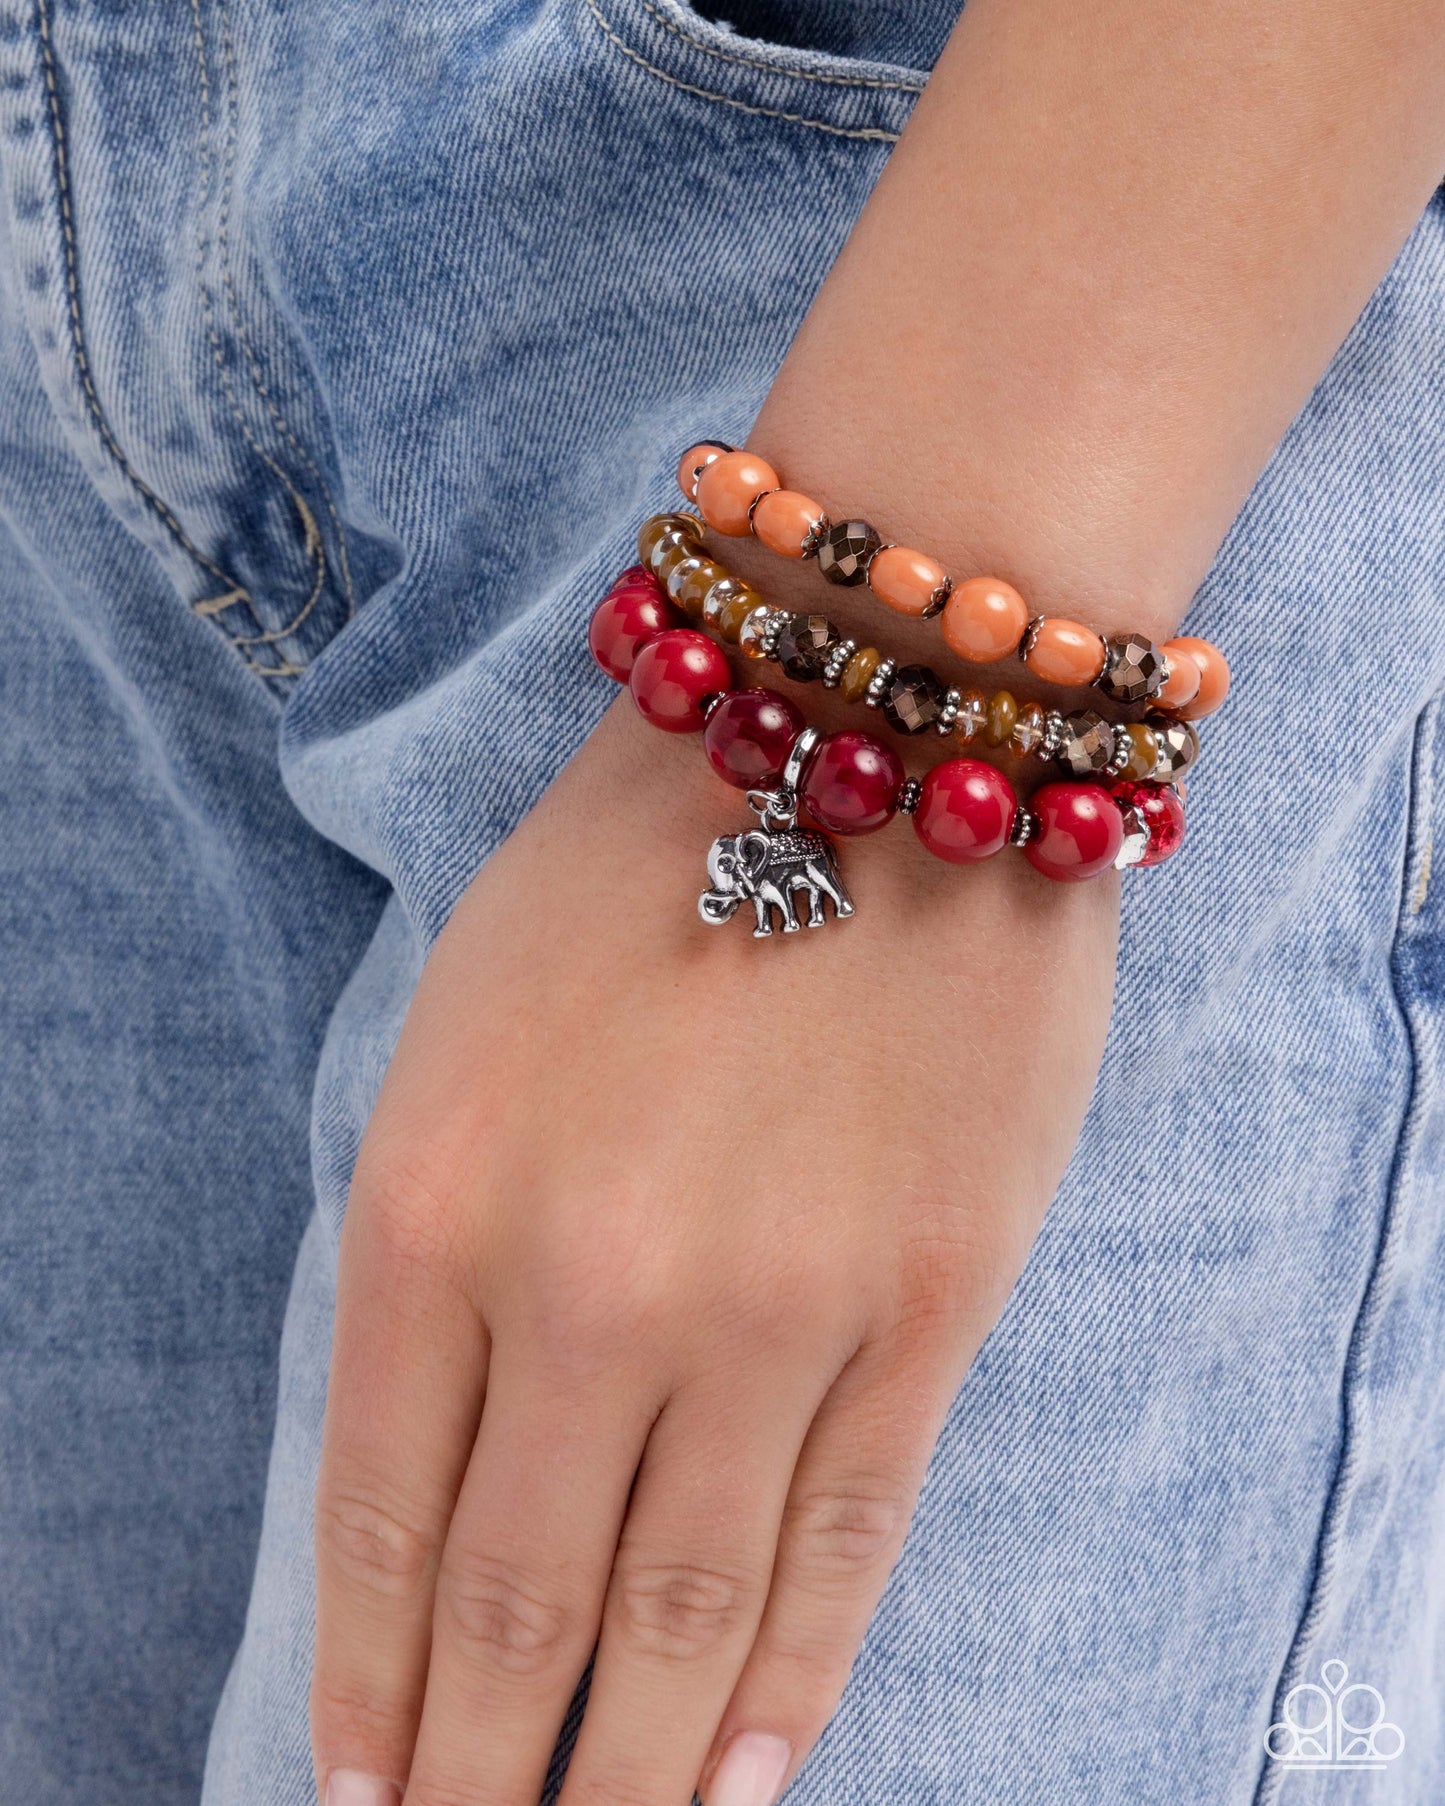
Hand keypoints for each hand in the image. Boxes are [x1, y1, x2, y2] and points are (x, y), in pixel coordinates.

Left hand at [307, 685, 1116, 1805]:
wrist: (871, 730)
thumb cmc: (642, 858)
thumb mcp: (464, 1025)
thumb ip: (443, 1247)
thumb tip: (451, 1463)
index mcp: (436, 1199)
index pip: (378, 1517)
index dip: (366, 1682)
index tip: (361, 1791)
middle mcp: (589, 1283)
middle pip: (518, 1602)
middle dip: (477, 1771)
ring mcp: (771, 1305)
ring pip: (683, 1611)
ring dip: (628, 1770)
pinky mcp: (928, 1300)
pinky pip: (844, 1544)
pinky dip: (791, 1687)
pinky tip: (748, 1778)